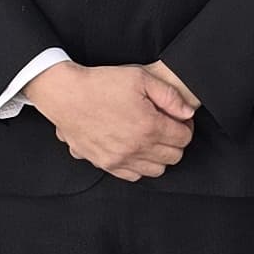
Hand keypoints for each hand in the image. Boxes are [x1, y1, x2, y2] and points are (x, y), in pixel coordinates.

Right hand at [26, 60, 192, 180]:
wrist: (66, 95)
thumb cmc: (101, 84)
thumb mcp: (140, 78)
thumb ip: (169, 96)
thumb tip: (187, 113)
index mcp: (149, 126)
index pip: (184, 138)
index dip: (185, 127)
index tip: (178, 120)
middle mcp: (136, 148)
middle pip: (173, 156)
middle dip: (175, 142)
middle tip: (167, 128)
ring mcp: (120, 159)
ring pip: (156, 170)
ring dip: (159, 156)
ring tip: (151, 139)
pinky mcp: (105, 164)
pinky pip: (133, 176)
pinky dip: (140, 166)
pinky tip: (135, 149)